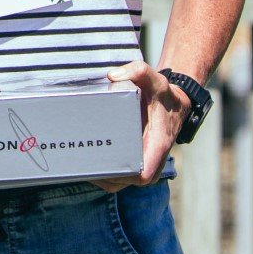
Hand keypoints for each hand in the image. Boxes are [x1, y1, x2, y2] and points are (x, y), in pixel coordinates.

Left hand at [91, 61, 187, 191]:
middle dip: (103, 177)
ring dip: (101, 178)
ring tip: (77, 165)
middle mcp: (152, 160)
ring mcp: (144, 163)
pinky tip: (87, 163)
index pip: (142, 175)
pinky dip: (104, 173)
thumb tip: (113, 76)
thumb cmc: (164, 94)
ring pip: (119, 182)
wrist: (174, 104)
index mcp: (157, 145)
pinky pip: (119, 176)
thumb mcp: (155, 78)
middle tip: (79, 164)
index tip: (100, 166)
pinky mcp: (137, 161)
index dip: (121, 175)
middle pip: (125, 181)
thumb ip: (138, 71)